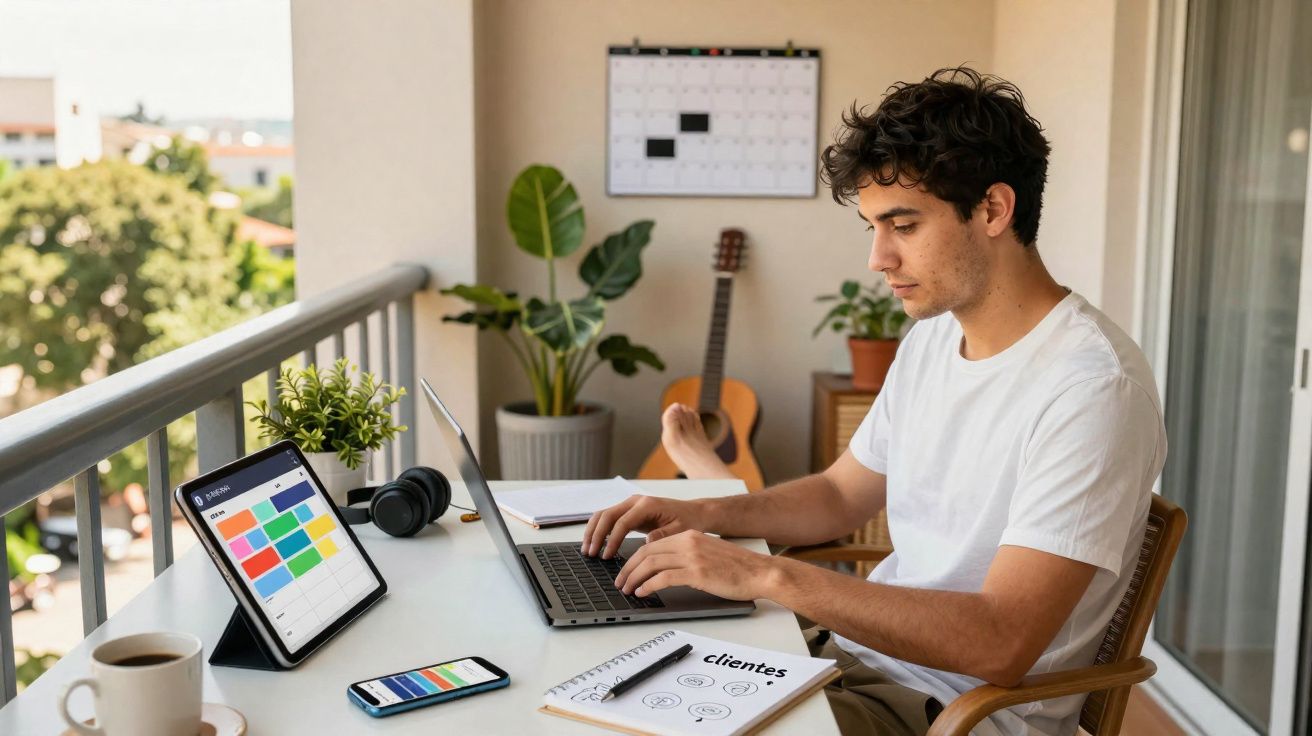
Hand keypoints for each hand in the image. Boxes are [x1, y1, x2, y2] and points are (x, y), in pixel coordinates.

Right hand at [582, 494, 710, 558]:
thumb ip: (663, 536)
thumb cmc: (688, 521)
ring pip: (604, 514)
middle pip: (607, 515)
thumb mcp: (680, 531)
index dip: (611, 540)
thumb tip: (646, 544)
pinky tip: (595, 543)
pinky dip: (599, 529)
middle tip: (590, 553)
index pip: (622, 522)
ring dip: (593, 531)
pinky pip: (609, 518)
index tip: (606, 555)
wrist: (694, 512)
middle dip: (596, 535)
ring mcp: (631, 504)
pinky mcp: (629, 511)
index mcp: (647, 505)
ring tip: (587, 549)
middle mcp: (636, 501)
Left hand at [614, 529, 777, 600]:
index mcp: (689, 536)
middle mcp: (688, 542)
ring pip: (651, 564)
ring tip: (627, 589)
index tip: (626, 570)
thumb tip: (665, 568)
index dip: (634, 559)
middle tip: (620, 581)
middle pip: (646, 552)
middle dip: (628, 568)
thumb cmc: (737, 568)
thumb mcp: (708, 553)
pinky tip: (642, 592)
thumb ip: (687, 555)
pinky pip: (664, 578)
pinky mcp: (697, 573)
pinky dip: (648, 585)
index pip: (652, 545)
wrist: (760, 572)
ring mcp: (692, 557)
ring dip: (634, 578)